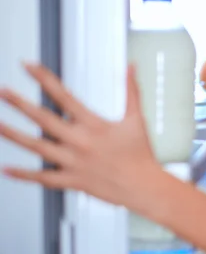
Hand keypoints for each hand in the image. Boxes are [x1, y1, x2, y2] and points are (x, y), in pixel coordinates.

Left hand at [0, 63, 159, 208]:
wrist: (144, 186)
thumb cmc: (142, 155)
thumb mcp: (137, 119)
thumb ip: (132, 90)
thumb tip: (131, 67)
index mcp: (94, 125)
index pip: (64, 96)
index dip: (44, 79)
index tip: (28, 67)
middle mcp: (80, 142)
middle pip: (44, 120)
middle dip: (20, 104)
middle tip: (4, 93)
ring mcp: (74, 162)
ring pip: (37, 148)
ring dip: (14, 136)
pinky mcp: (73, 180)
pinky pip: (44, 178)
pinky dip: (24, 175)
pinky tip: (8, 170)